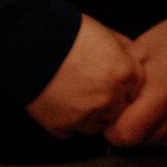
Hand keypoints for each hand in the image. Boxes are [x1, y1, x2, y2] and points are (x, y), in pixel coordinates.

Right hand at [27, 14, 142, 137]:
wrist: (30, 45)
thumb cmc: (69, 35)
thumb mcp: (109, 36)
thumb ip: (126, 55)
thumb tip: (135, 64)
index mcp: (126, 74)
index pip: (136, 92)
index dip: (124, 87)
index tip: (111, 82)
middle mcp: (110, 99)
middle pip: (119, 112)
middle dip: (110, 103)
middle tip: (92, 88)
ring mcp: (86, 116)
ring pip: (98, 125)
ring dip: (91, 115)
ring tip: (75, 94)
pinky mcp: (62, 128)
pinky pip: (73, 131)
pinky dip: (69, 121)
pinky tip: (61, 102)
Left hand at [103, 18, 166, 148]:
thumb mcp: (140, 49)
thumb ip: (119, 77)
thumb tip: (99, 98)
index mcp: (160, 97)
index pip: (125, 134)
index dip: (110, 127)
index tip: (109, 113)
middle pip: (137, 142)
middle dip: (123, 131)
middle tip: (122, 110)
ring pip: (152, 142)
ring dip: (141, 131)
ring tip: (140, 108)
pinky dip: (157, 130)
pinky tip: (156, 113)